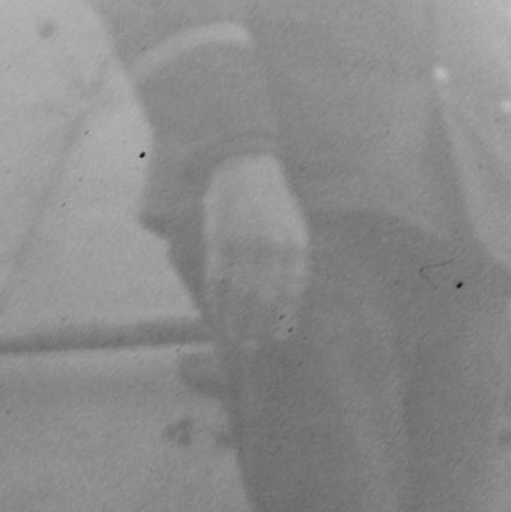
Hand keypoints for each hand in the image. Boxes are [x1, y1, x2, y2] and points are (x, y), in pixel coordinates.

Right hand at [198, 152, 313, 352]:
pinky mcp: (220, 240)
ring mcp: (245, 245)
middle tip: (250, 346)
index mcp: (296, 245)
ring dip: (234, 320)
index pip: (290, 292)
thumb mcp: (293, 227)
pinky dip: (216, 300)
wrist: (244, 165)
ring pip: (240, 294)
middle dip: (256, 326)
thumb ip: (292, 260)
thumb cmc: (271, 200)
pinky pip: (218, 279)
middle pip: (264, 299)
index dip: (282, 318)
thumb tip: (287, 301)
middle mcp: (273, 248)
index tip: (276, 337)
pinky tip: (214, 313)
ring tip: (232, 337)